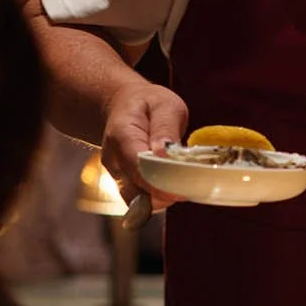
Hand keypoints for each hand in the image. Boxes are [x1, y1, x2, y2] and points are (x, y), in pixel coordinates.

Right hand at [101, 80, 187, 209]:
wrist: (123, 105)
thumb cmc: (147, 103)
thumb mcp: (164, 105)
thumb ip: (165, 129)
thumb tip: (165, 155)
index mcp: (122, 136)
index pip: (138, 168)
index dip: (160, 182)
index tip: (183, 189)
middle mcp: (114, 160)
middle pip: (137, 192)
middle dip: (165, 193)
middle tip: (191, 184)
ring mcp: (117, 174)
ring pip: (139, 202)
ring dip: (163, 197)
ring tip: (182, 180)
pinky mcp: (124, 184)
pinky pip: (141, 200)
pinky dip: (158, 196)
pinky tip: (172, 183)